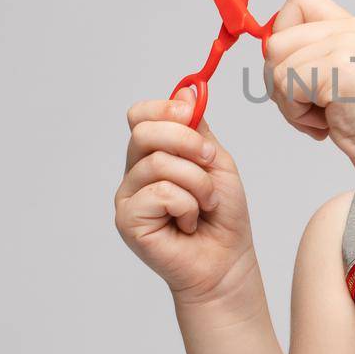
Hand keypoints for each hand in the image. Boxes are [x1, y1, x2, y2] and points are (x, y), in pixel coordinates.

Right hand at [113, 84, 257, 303]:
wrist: (227, 262)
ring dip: (197, 183)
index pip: (141, 115)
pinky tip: (188, 223)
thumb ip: (197, 129)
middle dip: (187, 141)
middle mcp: (134, 172)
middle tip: (209, 163)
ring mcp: (128, 196)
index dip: (167, 108)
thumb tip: (186, 91)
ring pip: (159, 163)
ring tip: (205, 205)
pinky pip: (160, 192)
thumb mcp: (215, 161)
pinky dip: (188, 205)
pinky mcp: (128, 220)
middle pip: (144, 131)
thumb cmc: (222, 216)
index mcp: (153, 154)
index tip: (192, 115)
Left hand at [261, 0, 354, 183]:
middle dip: (280, 81)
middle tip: (310, 104)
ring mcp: (347, 46)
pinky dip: (297, 114)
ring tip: (322, 115)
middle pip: (277, 40)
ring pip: (277, 66)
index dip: (284, 33)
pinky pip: (287, 85)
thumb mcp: (343, 74)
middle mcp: (352, 29)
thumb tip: (268, 48)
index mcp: (353, 26)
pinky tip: (326, 122)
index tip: (298, 67)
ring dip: (290, 102)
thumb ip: (313, 52)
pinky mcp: (340, 70)